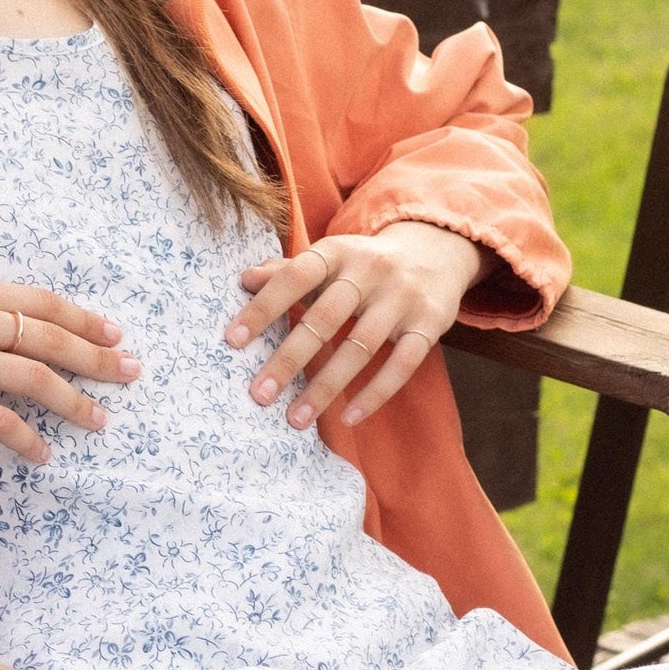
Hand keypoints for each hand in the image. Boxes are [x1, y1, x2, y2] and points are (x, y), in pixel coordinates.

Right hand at [0, 277, 140, 464]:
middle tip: (131, 372)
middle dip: (97, 357)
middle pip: (50, 338)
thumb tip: (9, 326)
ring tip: (101, 419)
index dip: (83, 318)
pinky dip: (28, 440)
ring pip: (35, 379)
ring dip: (75, 401)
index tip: (114, 333)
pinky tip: (44, 454)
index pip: (42, 302)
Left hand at [225, 222, 491, 430]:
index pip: (294, 277)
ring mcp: (402, 296)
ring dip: (326, 387)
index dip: (263, 307)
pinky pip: (403, 364)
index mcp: (337, 250)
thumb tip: (245, 279)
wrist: (436, 250)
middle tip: (259, 395)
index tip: (232, 341)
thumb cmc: (363, 264)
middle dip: (289, 359)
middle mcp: (370, 269)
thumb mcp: (328, 259)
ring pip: (361, 347)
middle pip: (325, 318)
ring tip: (295, 419)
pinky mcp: (430, 322)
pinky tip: (348, 418)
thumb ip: (288, 272)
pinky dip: (375, 394)